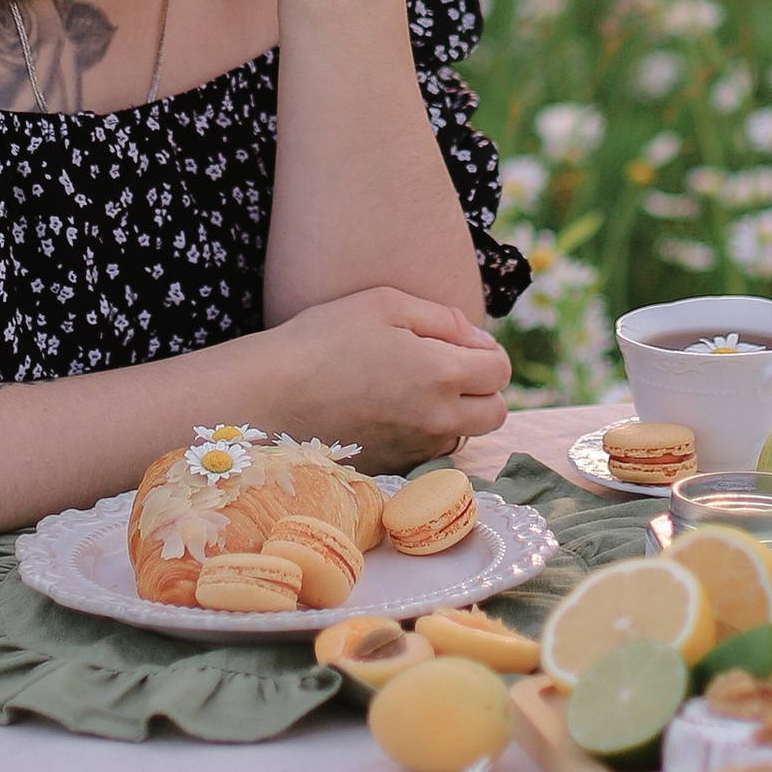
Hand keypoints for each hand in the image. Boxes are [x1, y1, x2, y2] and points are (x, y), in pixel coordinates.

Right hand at [266, 283, 512, 467]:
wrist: (270, 395)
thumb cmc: (324, 338)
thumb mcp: (386, 304)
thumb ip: (443, 319)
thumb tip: (477, 340)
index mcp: (442, 374)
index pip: (500, 370)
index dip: (485, 351)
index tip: (458, 343)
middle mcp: (437, 419)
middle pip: (496, 413)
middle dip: (482, 389)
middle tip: (446, 367)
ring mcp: (415, 449)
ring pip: (462, 434)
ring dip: (453, 413)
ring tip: (411, 388)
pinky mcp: (393, 468)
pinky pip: (428, 452)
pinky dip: (422, 434)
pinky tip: (388, 411)